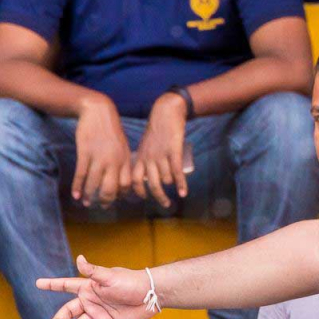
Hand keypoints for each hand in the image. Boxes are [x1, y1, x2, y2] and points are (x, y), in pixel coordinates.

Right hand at [38, 255, 157, 318]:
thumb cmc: (130, 282)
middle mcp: (91, 301)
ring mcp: (99, 313)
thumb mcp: (110, 277)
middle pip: (69, 311)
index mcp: (89, 288)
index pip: (67, 285)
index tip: (37, 283)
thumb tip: (79, 257)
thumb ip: (93, 272)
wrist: (151, 295)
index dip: (52, 284)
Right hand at [72, 96, 131, 207]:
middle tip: (101, 206)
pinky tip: (75, 195)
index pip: (126, 185)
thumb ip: (123, 162)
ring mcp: (99, 157)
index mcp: (125, 159)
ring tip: (86, 202)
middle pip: (111, 188)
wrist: (98, 111)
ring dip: (89, 196)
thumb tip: (122, 181)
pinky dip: (77, 187)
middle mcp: (114, 160)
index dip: (121, 195)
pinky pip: (81, 174)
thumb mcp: (123, 146)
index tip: (115, 200)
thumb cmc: (110, 131)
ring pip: (94, 184)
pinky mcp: (85, 152)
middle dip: (105, 201)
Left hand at [132, 92, 188, 208]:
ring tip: (177, 191)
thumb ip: (146, 159)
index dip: (138, 192)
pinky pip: (176, 173)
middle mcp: (148, 159)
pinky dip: (181, 184)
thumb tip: (149, 175)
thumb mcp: (146, 145)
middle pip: (150, 185)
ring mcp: (160, 156)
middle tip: (165, 205)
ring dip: (171, 187)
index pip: (134, 180)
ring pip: (165, 180)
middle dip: (158, 197)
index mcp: (140, 157)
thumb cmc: (157, 129)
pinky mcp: (173, 152)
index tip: (143, 199)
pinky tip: (184, 192)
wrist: (166, 113)